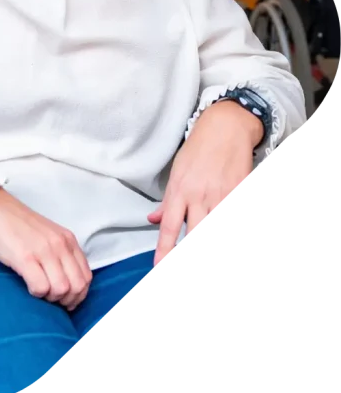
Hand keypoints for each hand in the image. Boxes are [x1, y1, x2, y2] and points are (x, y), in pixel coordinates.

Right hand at [0, 188, 91, 309]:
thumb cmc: (16, 224)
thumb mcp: (48, 235)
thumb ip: (61, 252)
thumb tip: (67, 283)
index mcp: (67, 239)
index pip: (86, 277)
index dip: (77, 295)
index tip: (64, 299)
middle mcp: (59, 244)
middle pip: (77, 286)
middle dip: (66, 300)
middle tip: (51, 298)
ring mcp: (43, 250)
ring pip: (61, 289)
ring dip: (50, 297)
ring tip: (38, 290)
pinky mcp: (25, 257)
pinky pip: (41, 287)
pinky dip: (36, 293)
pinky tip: (28, 285)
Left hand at [148, 99, 262, 265]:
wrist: (225, 127)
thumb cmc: (198, 149)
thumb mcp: (177, 171)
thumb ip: (168, 201)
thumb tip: (153, 219)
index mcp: (180, 190)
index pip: (170, 227)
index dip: (165, 249)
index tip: (160, 265)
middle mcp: (199, 196)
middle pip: (194, 234)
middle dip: (187, 252)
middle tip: (179, 265)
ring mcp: (221, 196)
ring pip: (213, 227)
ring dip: (204, 238)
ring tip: (201, 251)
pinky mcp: (239, 192)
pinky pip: (231, 212)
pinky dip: (224, 217)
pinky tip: (217, 217)